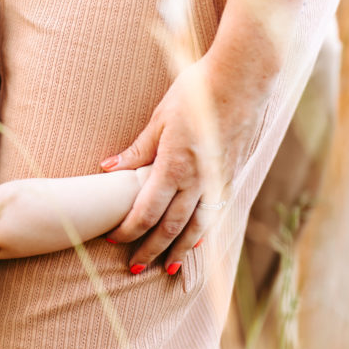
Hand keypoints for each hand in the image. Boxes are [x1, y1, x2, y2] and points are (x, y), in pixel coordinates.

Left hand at [102, 52, 269, 271]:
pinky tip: (197, 241)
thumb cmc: (196, 93)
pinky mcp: (231, 175)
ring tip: (168, 270)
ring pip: (196, 227)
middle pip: (170, 228)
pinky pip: (215, 212)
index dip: (129, 231)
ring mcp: (217, 180)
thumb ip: (136, 150)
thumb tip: (107, 168)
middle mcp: (197, 181)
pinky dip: (203, 231)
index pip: (146, 212)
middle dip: (150, 250)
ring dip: (180, 251)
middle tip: (133, 268)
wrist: (242, 78)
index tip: (113, 239)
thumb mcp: (159, 119)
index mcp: (174, 167)